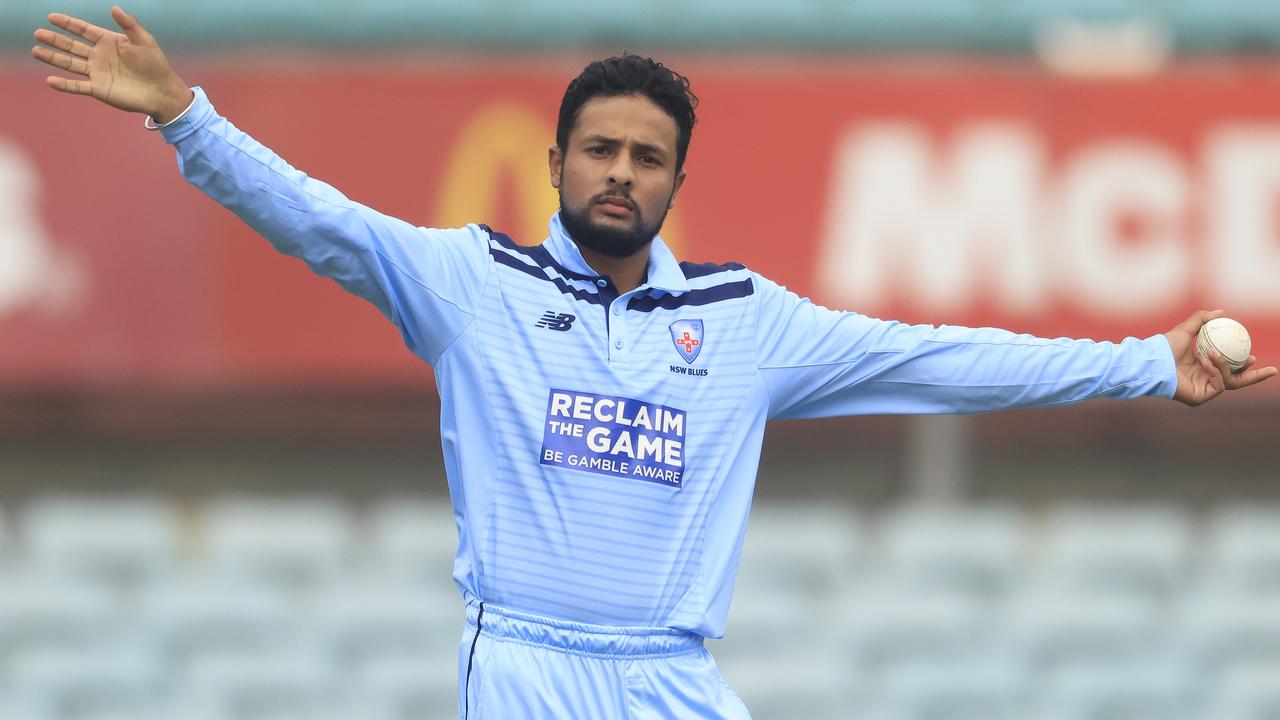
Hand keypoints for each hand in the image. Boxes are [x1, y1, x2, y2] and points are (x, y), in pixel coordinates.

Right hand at [32, 6, 192, 121]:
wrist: (162, 90)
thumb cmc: (155, 64)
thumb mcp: (144, 40)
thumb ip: (129, 24)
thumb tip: (114, 8)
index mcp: (108, 42)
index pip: (83, 30)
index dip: (68, 24)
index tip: (51, 17)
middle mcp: (99, 56)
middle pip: (72, 46)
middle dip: (55, 39)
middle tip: (37, 33)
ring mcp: (97, 73)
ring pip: (70, 64)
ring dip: (53, 58)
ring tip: (36, 51)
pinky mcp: (99, 89)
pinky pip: (78, 86)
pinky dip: (64, 84)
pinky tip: (50, 80)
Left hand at [1165, 309, 1275, 405]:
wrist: (1154, 360)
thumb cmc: (1165, 347)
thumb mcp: (1186, 328)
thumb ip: (1202, 319)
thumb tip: (1222, 312)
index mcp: (1202, 366)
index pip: (1227, 367)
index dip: (1242, 363)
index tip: (1254, 356)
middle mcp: (1204, 379)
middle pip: (1235, 380)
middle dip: (1254, 376)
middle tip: (1266, 367)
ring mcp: (1202, 390)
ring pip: (1229, 381)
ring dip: (1225, 365)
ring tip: (1213, 353)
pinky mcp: (1200, 398)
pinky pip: (1218, 383)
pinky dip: (1215, 370)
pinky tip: (1205, 361)